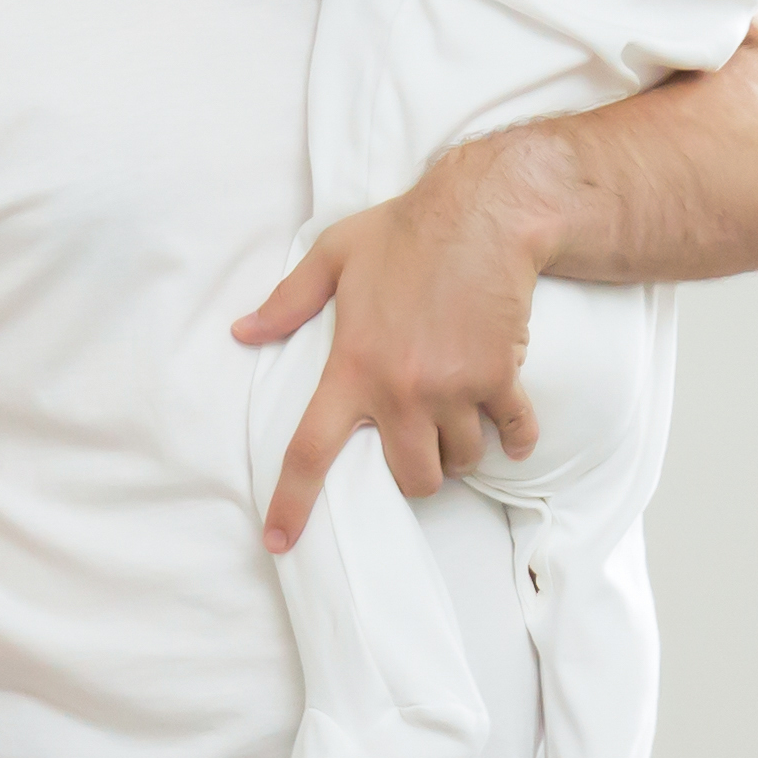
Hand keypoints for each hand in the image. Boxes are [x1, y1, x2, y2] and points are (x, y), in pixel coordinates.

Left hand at [231, 138, 562, 549]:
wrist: (482, 215)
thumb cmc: (404, 233)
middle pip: (411, 478)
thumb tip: (243, 332)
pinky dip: (514, 439)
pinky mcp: (499, 379)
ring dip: (459, 452)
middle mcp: (401, 390)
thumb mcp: (332, 256)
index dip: (293, 503)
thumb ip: (287, 303)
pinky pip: (513, 434)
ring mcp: (453, 389)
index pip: (312, 452)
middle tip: (417, 442)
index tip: (279, 542)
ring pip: (459, 461)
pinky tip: (509, 432)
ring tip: (457, 419)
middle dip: (416, 473)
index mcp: (351, 367)